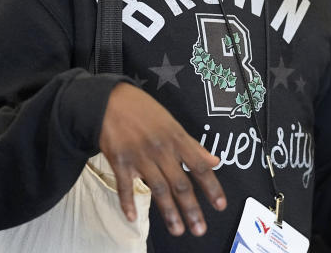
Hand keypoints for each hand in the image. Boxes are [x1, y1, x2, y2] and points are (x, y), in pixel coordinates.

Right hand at [99, 83, 224, 236]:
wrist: (111, 101)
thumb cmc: (144, 112)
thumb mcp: (173, 124)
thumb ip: (193, 146)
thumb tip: (215, 161)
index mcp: (177, 139)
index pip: (199, 166)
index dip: (212, 187)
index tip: (220, 206)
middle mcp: (161, 149)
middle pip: (180, 183)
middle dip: (191, 208)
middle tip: (200, 229)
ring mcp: (140, 156)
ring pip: (157, 188)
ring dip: (168, 212)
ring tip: (178, 230)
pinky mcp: (119, 161)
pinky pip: (125, 185)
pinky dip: (128, 202)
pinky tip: (133, 218)